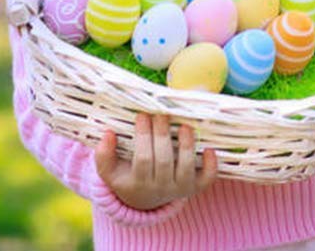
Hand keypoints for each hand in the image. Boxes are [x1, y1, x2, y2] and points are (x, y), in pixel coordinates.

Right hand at [95, 112, 218, 210]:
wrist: (146, 199)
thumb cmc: (128, 176)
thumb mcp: (110, 171)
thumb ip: (103, 155)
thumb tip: (107, 134)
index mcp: (138, 184)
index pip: (142, 160)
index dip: (143, 137)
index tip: (142, 115)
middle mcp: (160, 189)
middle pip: (163, 162)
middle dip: (162, 136)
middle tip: (161, 114)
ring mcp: (180, 188)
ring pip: (185, 169)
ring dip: (186, 147)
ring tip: (185, 126)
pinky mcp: (195, 187)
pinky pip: (206, 180)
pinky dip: (211, 167)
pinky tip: (210, 149)